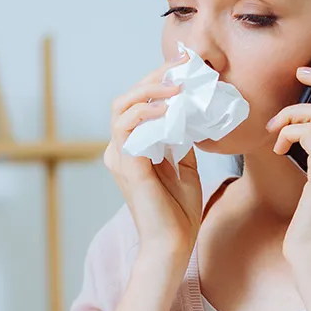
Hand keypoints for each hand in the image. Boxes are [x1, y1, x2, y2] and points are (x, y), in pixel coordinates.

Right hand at [103, 51, 202, 263]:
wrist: (174, 244)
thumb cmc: (178, 211)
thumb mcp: (186, 168)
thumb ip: (182, 142)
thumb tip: (191, 116)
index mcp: (131, 149)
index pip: (137, 104)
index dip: (157, 81)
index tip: (184, 67)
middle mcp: (119, 149)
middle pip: (126, 99)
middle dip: (154, 78)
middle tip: (182, 66)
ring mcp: (120, 157)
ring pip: (123, 108)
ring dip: (151, 91)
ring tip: (178, 86)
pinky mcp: (127, 166)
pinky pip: (129, 128)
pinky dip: (148, 113)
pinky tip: (171, 109)